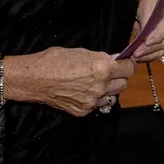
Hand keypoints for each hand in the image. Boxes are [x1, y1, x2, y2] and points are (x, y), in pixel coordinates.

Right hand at [6, 47, 136, 116]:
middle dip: (119, 76)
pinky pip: (97, 104)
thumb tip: (113, 59)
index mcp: (102, 68)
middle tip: (109, 71)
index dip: (128, 64)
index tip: (126, 62)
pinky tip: (83, 90)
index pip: (129, 68)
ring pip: (112, 96)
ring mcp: (92, 101)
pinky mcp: (83, 111)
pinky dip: (95, 98)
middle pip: (123, 84)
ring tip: (95, 82)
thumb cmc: (55, 60)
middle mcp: (101, 87)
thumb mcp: (80, 51)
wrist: (34, 78)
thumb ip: (99, 57)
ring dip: (108, 89)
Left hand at [132, 0, 163, 62]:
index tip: (147, 41)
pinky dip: (148, 56)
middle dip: (149, 48)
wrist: (146, 1)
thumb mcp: (145, 8)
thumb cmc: (146, 1)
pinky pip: (157, 53)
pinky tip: (139, 57)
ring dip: (147, 55)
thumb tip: (145, 39)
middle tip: (136, 53)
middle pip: (163, 41)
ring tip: (135, 56)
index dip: (157, 35)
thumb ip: (146, 23)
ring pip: (160, 50)